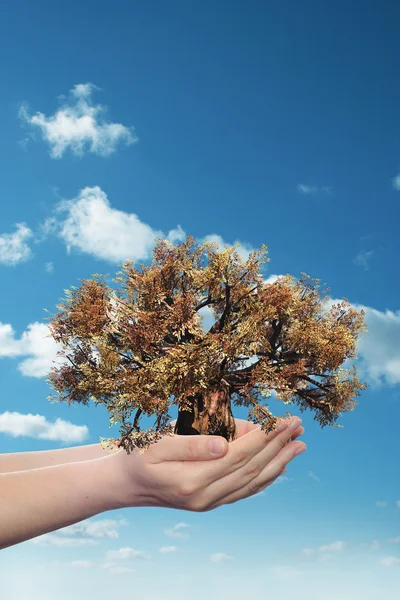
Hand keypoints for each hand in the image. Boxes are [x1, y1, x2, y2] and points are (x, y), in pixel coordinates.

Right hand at [111, 417, 305, 511]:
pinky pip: (244, 490)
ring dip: (279, 462)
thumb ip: (191, 444)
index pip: (240, 455)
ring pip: (253, 482)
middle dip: (278, 446)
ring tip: (299, 445)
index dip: (265, 437)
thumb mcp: (157, 444)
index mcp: (193, 480)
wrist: (124, 485)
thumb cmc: (137, 456)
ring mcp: (209, 503)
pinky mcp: (210, 502)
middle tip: (299, 426)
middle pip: (252, 469)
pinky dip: (265, 477)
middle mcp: (206, 497)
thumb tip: (226, 444)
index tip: (283, 420)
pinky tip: (278, 466)